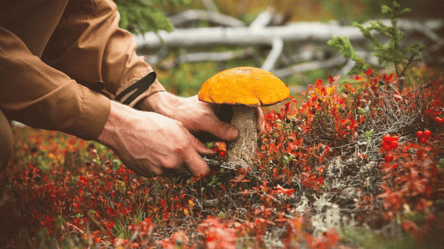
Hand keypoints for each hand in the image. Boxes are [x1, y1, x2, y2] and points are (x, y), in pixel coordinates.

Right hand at [97, 101, 214, 176]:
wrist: (124, 128)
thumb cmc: (152, 123)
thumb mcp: (178, 127)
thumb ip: (196, 143)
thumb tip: (211, 153)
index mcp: (183, 150)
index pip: (203, 171)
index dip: (204, 167)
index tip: (202, 163)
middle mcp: (172, 163)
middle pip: (187, 171)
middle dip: (185, 163)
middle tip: (175, 149)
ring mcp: (159, 170)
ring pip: (172, 171)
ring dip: (170, 163)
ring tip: (160, 147)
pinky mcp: (148, 174)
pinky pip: (158, 172)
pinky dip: (157, 165)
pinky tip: (150, 152)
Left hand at [137, 92, 264, 138]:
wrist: (170, 118)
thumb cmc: (184, 113)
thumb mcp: (201, 120)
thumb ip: (218, 128)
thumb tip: (236, 135)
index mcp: (226, 97)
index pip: (249, 101)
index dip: (257, 113)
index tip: (257, 126)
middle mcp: (229, 106)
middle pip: (250, 114)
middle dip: (255, 126)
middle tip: (256, 137)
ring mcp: (226, 117)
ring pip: (244, 125)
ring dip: (248, 134)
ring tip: (249, 144)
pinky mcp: (222, 128)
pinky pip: (235, 134)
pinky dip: (240, 140)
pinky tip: (240, 148)